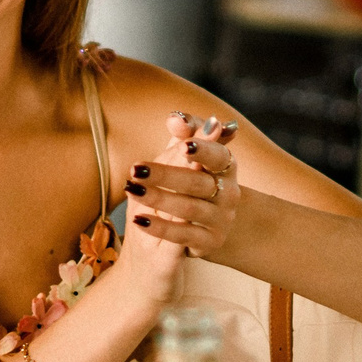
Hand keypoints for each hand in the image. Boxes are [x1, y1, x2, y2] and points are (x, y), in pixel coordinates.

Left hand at [124, 113, 241, 259]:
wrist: (204, 226)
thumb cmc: (190, 182)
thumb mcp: (186, 156)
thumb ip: (184, 133)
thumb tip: (175, 119)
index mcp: (225, 166)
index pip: (219, 155)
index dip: (204, 150)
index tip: (184, 146)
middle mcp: (229, 193)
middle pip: (198, 182)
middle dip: (166, 175)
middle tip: (136, 169)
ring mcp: (221, 219)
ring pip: (189, 209)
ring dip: (159, 198)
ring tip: (132, 190)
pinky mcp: (210, 242)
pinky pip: (184, 236)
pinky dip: (160, 228)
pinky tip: (138, 220)